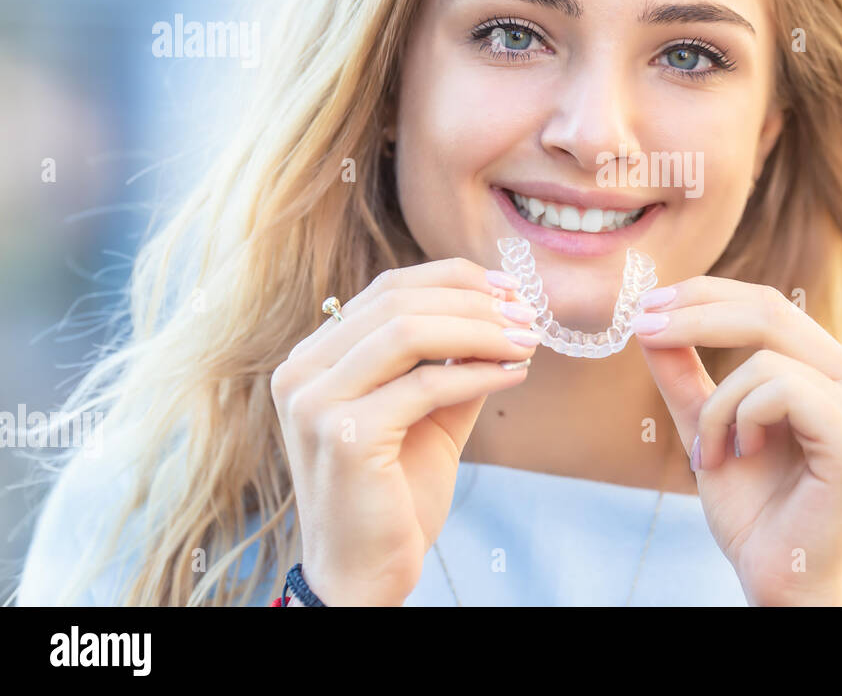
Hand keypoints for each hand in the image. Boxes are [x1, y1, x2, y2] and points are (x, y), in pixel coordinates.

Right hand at [270, 257, 539, 604]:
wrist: (365, 573)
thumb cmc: (395, 494)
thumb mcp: (428, 413)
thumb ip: (452, 363)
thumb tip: (505, 313)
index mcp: (314, 359)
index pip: (388, 289)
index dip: (454, 280)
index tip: (510, 289)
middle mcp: (301, 372)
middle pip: (398, 301)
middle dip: (475, 302)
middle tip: (528, 314)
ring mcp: (315, 402)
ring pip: (409, 332)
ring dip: (481, 330)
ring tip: (527, 340)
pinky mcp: (344, 435)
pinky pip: (425, 385)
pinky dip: (479, 373)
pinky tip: (515, 373)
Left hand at [632, 278, 841, 605]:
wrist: (776, 576)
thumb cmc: (752, 508)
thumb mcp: (705, 424)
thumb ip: (683, 374)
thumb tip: (648, 319)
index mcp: (832, 371)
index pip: (769, 305)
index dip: (706, 294)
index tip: (647, 305)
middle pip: (770, 310)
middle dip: (695, 314)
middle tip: (644, 328)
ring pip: (765, 358)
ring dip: (716, 406)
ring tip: (710, 454)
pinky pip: (780, 389)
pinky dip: (740, 420)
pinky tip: (740, 456)